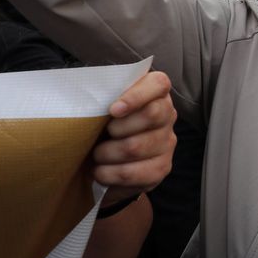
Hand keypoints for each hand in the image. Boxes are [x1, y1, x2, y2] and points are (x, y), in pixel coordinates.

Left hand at [92, 70, 175, 207]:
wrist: (107, 159)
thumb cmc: (104, 124)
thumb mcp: (105, 104)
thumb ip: (105, 95)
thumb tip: (89, 98)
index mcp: (156, 92)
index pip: (159, 84)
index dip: (137, 96)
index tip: (113, 109)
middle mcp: (168, 115)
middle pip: (151, 114)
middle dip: (117, 127)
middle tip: (102, 133)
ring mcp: (167, 142)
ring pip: (136, 146)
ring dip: (107, 153)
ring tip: (97, 154)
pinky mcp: (161, 168)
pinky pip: (132, 172)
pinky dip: (109, 173)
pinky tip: (101, 171)